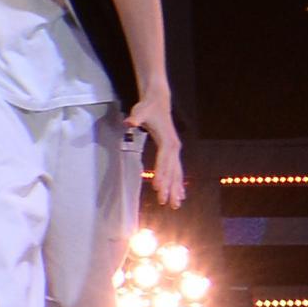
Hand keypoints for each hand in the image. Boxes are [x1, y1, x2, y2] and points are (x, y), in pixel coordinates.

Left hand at [127, 87, 186, 209]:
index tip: (158, 187)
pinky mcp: (173, 151)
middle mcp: (174, 147)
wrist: (159, 102)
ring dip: (176, 189)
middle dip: (169, 187)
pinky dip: (178, 183)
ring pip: (177, 173)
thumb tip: (128, 122)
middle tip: (165, 202)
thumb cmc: (148, 108)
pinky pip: (177, 170)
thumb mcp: (140, 111)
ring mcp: (175, 150)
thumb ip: (135, 118)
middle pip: (172, 171)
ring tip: (175, 205)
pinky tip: (179, 194)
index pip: (164, 161)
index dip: (161, 174)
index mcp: (167, 141)